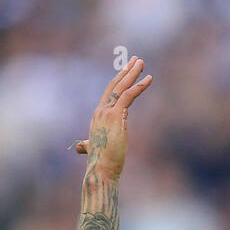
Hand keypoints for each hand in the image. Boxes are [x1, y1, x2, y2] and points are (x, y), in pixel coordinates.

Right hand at [72, 57, 152, 178]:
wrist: (100, 169)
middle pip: (115, 85)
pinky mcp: (117, 116)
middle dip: (126, 71)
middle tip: (136, 60)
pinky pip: (129, 95)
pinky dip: (139, 86)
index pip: (109, 93)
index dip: (118, 81)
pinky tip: (148, 79)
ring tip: (141, 62)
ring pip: (122, 87)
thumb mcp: (94, 148)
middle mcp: (101, 110)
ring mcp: (108, 112)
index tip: (127, 71)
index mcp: (98, 116)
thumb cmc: (100, 163)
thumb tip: (81, 147)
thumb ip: (87, 144)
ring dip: (133, 73)